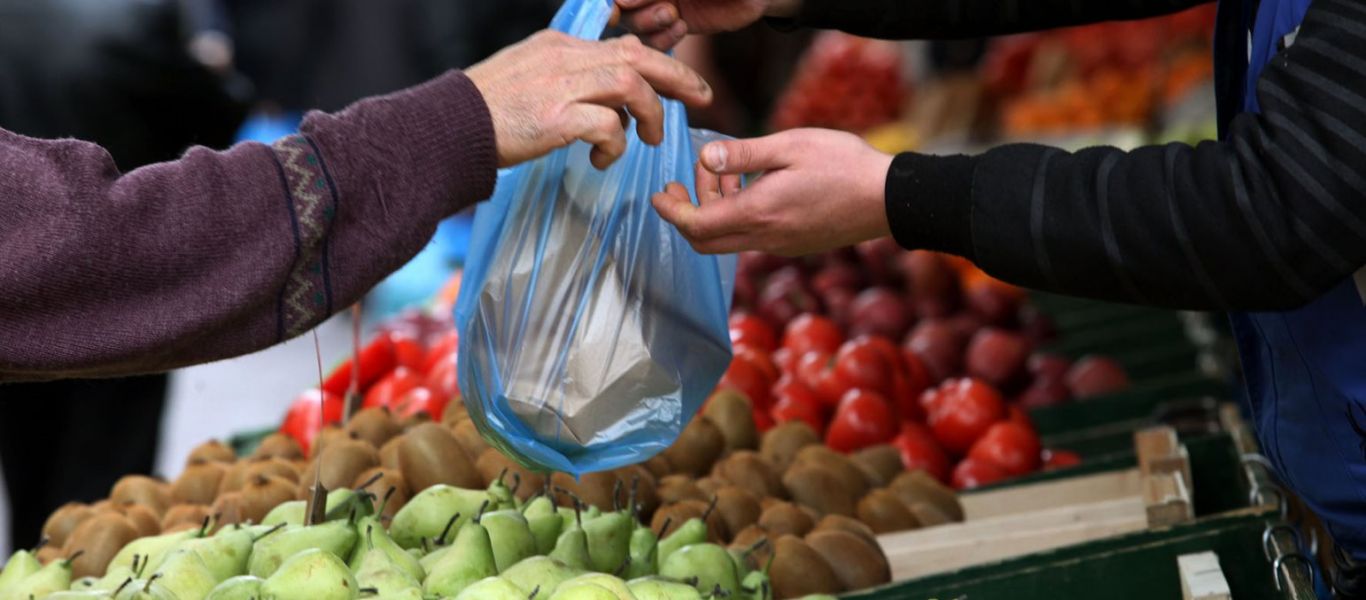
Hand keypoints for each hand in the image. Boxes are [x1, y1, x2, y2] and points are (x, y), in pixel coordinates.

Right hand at [466, 31, 712, 168]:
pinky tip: (602, 160)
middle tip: (702, 98)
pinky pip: (608, 126)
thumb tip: (609, 102)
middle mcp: (565, 58)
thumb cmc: (486, 112)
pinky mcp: (556, 118)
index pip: (623, 46)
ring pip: (630, 86)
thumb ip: (568, 79)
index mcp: (560, 46)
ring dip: (650, 115)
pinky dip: (615, 144)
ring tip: (649, 140)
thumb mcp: (530, 77)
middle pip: (638, 56)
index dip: (659, 62)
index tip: (681, 82)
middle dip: (678, 76)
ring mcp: (561, 86)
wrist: (447, 127)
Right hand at [616, 0, 799, 48]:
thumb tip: (622, 1)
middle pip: (622, 10)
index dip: (618, 0)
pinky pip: (654, 42)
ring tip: (676, 18)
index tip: (619, 7)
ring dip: (649, 26)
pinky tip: (682, 28)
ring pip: (634, 26)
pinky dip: (661, 40)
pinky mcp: (674, 26)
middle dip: (638, 13)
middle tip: (668, 11)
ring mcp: (659, 7)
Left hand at [652, 128, 892, 255]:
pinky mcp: (794, 245)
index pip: (696, 225)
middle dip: (687, 213)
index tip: (658, 194)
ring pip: (729, 239)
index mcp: (758, 213)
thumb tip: (705, 158)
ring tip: (726, 172)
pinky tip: (753, 186)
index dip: (671, 211)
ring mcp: (780, 246)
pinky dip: (739, 215)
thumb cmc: (843, 165)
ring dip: (716, 210)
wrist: (889, 199)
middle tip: (684, 182)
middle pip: (705, 242)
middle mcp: (765, 238)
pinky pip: (752, 237)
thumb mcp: (789, 146)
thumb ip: (743, 154)